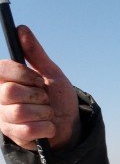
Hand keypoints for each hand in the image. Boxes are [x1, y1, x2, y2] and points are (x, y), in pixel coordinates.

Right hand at [0, 25, 79, 149]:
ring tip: (48, 113)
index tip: (39, 80)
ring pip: (19, 112)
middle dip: (37, 96)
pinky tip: (49, 127)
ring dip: (43, 113)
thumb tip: (22, 29)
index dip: (24, 74)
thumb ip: (35, 54)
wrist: (70, 124)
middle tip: (45, 99)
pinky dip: (46, 128)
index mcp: (6, 79)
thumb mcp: (51, 73)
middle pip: (10, 92)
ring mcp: (4, 117)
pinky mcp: (13, 135)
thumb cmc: (57, 98)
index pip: (2, 69)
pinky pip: (28, 130)